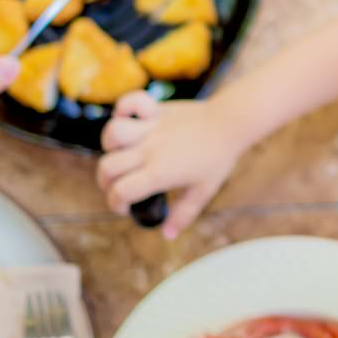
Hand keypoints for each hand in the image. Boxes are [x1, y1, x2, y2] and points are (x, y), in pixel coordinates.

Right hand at [97, 92, 242, 239]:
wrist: (231, 123)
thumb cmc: (218, 158)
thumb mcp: (204, 191)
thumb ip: (184, 214)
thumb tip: (167, 235)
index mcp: (159, 173)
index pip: (121, 191)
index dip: (116, 204)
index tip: (125, 207)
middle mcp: (150, 149)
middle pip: (108, 166)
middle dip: (106, 181)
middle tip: (120, 185)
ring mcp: (151, 127)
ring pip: (112, 133)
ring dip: (109, 145)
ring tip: (119, 153)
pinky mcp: (156, 109)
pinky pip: (130, 102)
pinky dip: (123, 108)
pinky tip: (129, 120)